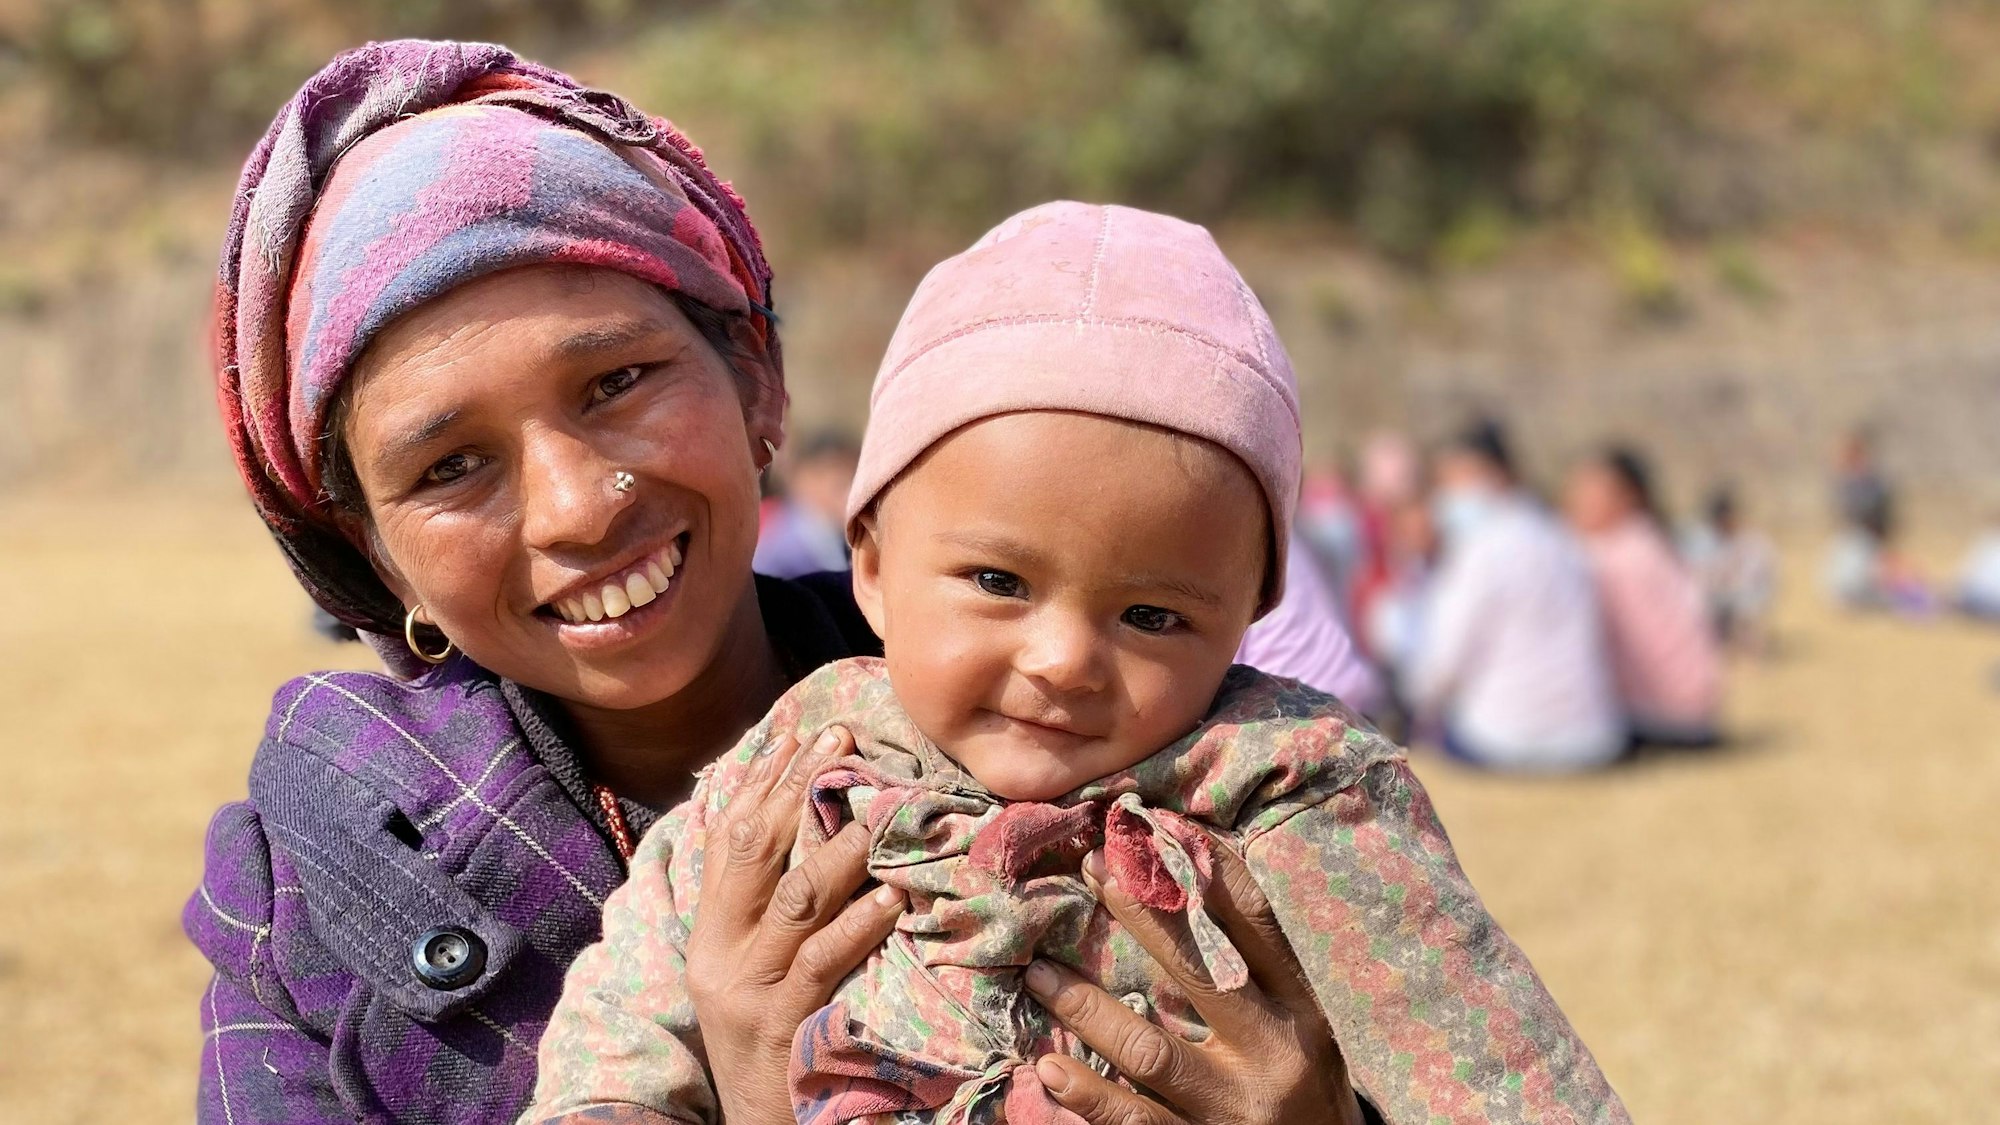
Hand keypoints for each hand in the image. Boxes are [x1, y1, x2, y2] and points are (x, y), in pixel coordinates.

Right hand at [683, 728, 906, 1124]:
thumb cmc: (767, 1039)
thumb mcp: (749, 968)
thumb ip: (765, 905)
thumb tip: (793, 825)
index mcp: (709, 932)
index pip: (732, 836)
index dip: (766, 778)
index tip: (805, 731)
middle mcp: (720, 951)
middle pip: (757, 850)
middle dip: (799, 788)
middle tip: (844, 741)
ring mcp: (750, 986)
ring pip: (795, 899)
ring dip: (840, 849)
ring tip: (878, 812)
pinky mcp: (784, 1022)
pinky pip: (823, 960)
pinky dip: (859, 924)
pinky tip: (892, 898)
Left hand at [1024, 841, 1363, 1124]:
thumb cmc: (1307, 1091)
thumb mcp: (1304, 1027)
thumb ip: (1258, 971)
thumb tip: (1195, 879)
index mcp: (1303, 1013)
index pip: (1257, 925)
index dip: (1207, 870)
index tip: (1157, 828)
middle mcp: (1273, 1055)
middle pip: (1198, 971)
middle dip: (1140, 914)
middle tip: (1090, 868)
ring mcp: (1233, 1110)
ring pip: (1150, 1052)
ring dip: (1087, 1009)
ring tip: (1038, 974)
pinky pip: (1134, 1122)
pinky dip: (1089, 1096)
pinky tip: (1051, 1069)